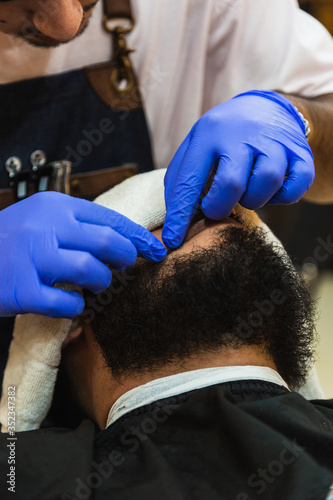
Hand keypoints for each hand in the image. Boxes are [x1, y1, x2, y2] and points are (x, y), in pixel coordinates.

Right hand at [0, 192, 165, 317]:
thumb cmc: (10, 241)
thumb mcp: (42, 218)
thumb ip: (76, 225)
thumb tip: (123, 239)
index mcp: (55, 206)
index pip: (110, 218)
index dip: (138, 236)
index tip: (156, 248)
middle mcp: (45, 226)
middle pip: (107, 241)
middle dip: (126, 257)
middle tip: (126, 266)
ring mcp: (32, 257)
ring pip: (90, 269)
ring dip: (101, 282)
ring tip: (95, 284)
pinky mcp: (22, 289)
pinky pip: (66, 302)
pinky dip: (75, 307)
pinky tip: (71, 303)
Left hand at [162, 90, 313, 247]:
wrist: (267, 108)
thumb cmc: (224, 138)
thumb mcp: (197, 145)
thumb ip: (182, 178)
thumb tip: (173, 218)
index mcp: (210, 133)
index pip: (190, 179)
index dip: (179, 215)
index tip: (171, 239)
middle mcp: (243, 134)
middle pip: (231, 184)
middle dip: (219, 207)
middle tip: (217, 208)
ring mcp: (275, 142)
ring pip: (266, 182)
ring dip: (253, 200)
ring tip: (246, 192)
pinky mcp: (301, 154)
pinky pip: (295, 187)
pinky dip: (283, 198)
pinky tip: (270, 191)